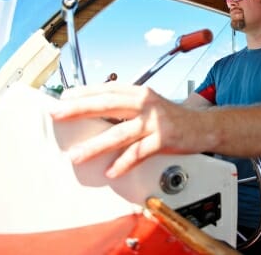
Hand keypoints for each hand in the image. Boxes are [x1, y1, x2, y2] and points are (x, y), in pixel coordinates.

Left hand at [50, 82, 205, 176]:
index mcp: (139, 92)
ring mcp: (154, 121)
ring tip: (76, 155)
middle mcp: (145, 103)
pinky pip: (139, 152)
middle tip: (58, 114)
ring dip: (95, 145)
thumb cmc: (171, 117)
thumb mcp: (148, 104)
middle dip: (80, 109)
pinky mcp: (163, 139)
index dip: (84, 93)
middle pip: (108, 104)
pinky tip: (111, 171)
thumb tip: (96, 111)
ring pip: (119, 133)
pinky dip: (124, 162)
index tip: (63, 98)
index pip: (107, 89)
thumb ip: (125, 106)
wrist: (202, 126)